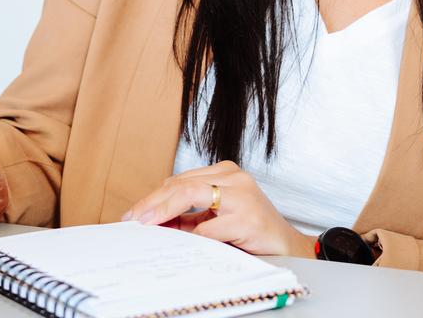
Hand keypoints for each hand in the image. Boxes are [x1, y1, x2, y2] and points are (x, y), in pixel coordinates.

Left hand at [120, 160, 314, 257]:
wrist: (288, 249)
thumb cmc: (251, 232)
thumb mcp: (215, 219)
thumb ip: (188, 216)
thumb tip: (152, 221)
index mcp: (224, 172)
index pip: (179, 180)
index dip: (154, 196)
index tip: (135, 213)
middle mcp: (234, 177)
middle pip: (181, 184)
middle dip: (153, 202)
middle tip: (134, 219)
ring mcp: (242, 194)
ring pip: (190, 193)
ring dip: (164, 210)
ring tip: (148, 224)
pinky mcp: (248, 217)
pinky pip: (210, 226)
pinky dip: (192, 235)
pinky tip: (182, 242)